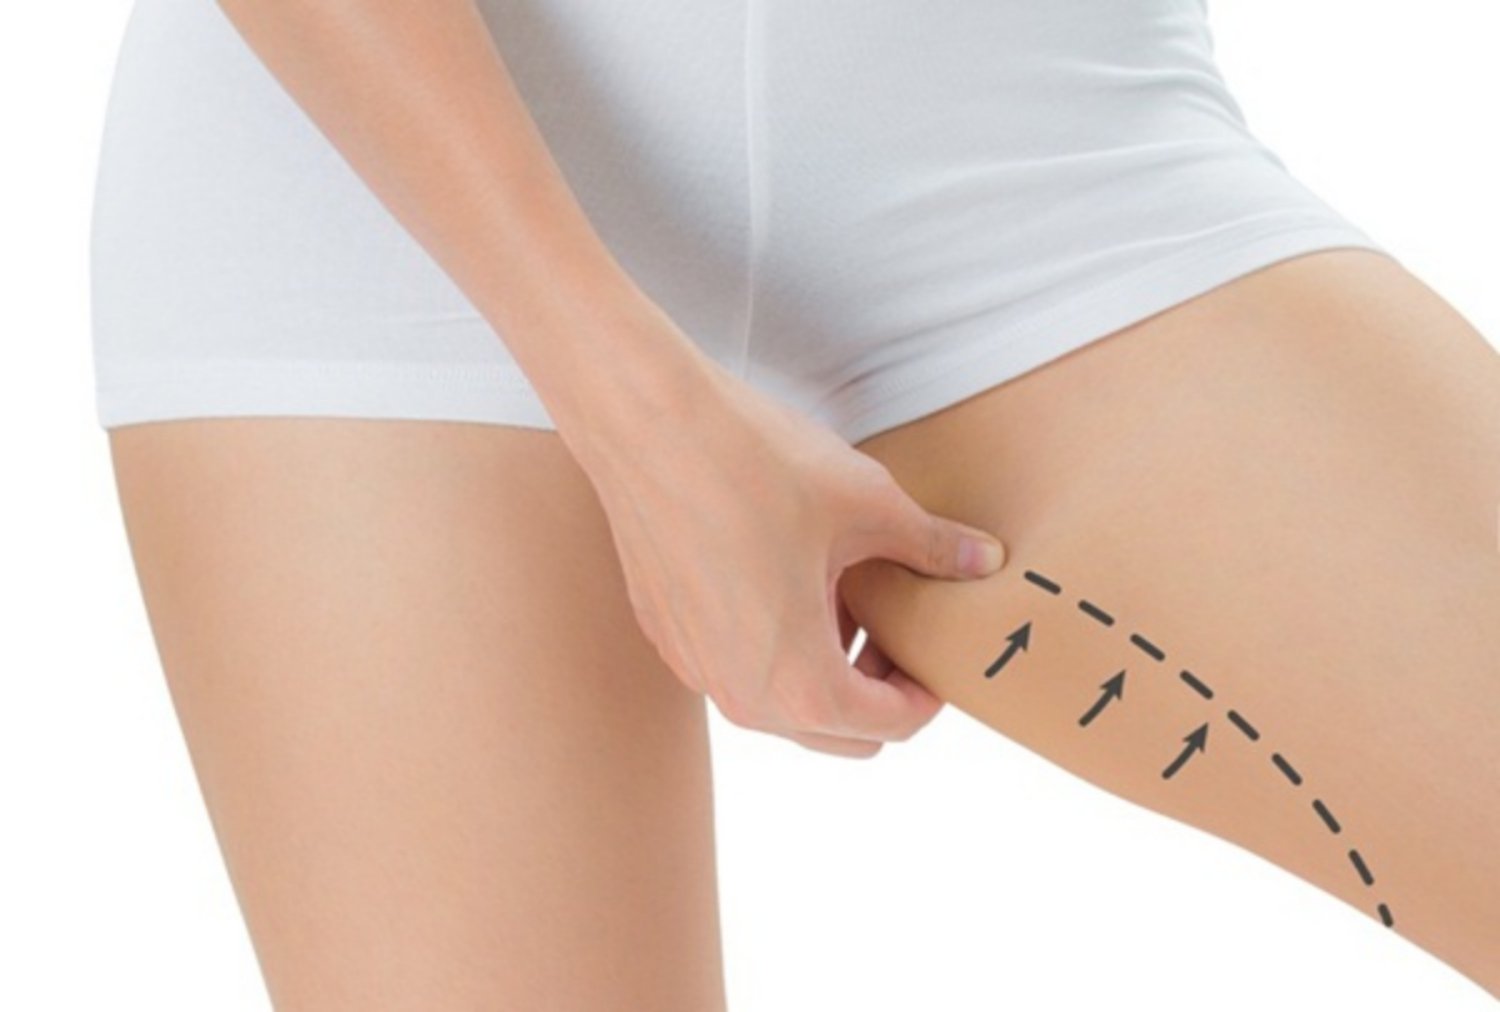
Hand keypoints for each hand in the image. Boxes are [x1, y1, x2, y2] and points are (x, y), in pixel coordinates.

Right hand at [573, 354, 1007, 757]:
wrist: (646, 423)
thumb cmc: (754, 465)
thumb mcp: (868, 505)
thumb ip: (933, 547)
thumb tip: (986, 560)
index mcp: (800, 684)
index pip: (892, 724)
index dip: (929, 688)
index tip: (937, 641)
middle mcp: (740, 697)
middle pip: (839, 732)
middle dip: (879, 687)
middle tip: (898, 618)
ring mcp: (695, 669)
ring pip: (784, 704)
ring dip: (826, 665)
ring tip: (844, 586)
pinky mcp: (667, 635)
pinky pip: (737, 668)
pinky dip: (773, 644)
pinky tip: (786, 571)